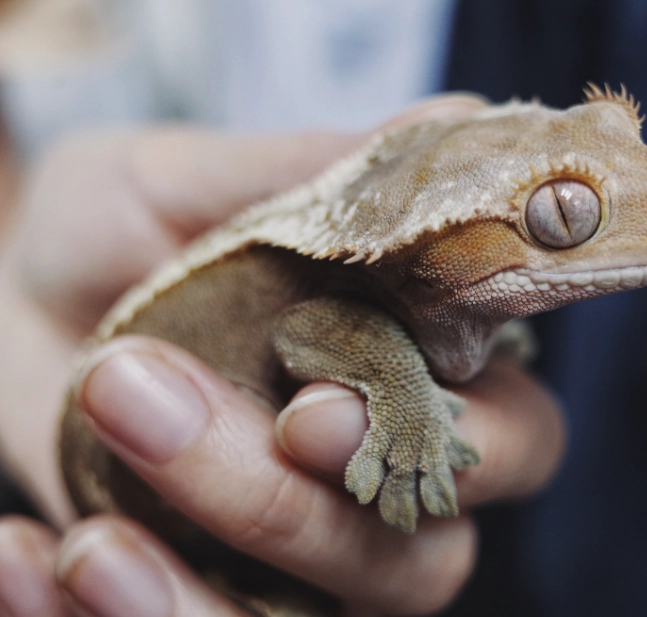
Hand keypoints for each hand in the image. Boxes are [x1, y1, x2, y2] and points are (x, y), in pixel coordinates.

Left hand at [0, 94, 565, 614]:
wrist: (18, 298)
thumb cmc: (121, 233)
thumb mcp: (192, 185)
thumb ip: (315, 173)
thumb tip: (454, 123)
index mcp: (414, 379)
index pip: (510, 437)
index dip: (450, 443)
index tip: (315, 406)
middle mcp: (375, 482)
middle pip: (418, 560)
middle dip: (297, 513)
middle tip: (152, 407)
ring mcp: (298, 558)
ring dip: (193, 593)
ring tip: (88, 537)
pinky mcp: (211, 594)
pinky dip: (115, 615)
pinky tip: (30, 557)